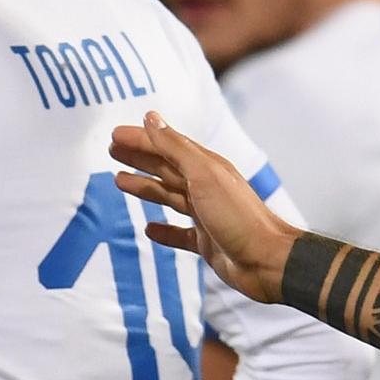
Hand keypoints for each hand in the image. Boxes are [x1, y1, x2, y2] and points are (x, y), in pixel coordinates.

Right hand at [108, 111, 300, 304]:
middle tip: (113, 151)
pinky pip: (179, 233)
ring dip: (145, 188)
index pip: (167, 146)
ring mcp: (206, 215)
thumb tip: (151, 118)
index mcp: (206, 168)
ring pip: (169, 196)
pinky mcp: (206, 241)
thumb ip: (175, 147)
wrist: (267, 261)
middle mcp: (205, 188)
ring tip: (119, 181)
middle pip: (166, 168)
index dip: (141, 140)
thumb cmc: (237, 216)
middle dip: (140, 158)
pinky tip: (149, 229)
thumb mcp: (203, 175)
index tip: (115, 135)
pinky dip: (163, 230)